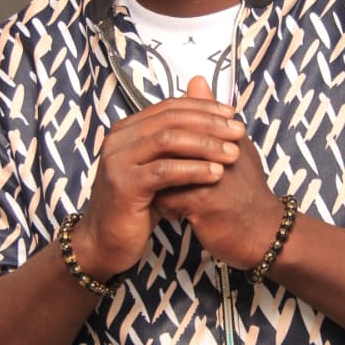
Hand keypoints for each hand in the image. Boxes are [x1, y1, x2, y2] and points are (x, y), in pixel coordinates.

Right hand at [71, 79, 245, 277]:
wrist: (106, 241)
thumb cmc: (138, 204)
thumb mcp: (160, 166)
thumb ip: (179, 139)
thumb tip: (204, 102)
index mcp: (127, 129)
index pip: (169, 107)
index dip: (203, 107)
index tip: (232, 115)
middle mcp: (118, 139)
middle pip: (170, 120)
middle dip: (209, 124)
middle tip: (238, 132)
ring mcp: (118, 161)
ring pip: (167, 141)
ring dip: (205, 145)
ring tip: (233, 154)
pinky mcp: (123, 186)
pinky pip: (164, 171)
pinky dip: (193, 170)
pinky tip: (215, 173)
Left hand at [153, 77, 284, 269]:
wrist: (264, 233)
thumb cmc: (247, 192)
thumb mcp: (234, 148)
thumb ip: (210, 116)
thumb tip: (195, 81)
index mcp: (225, 135)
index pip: (181, 124)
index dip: (169, 144)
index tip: (171, 159)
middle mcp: (218, 150)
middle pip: (168, 148)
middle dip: (160, 164)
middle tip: (162, 177)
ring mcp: (210, 175)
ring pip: (162, 173)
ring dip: (161, 187)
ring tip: (172, 197)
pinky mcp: (202, 202)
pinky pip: (164, 199)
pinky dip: (165, 208)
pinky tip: (177, 214)